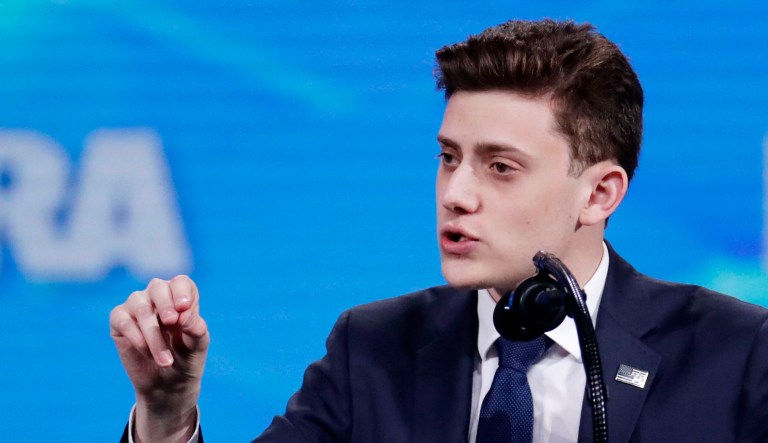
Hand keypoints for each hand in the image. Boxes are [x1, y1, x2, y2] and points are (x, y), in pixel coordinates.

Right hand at [110, 275, 208, 441]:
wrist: (168, 385)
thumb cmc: (186, 359)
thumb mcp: (197, 346)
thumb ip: (196, 328)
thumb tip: (185, 313)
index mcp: (181, 297)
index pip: (181, 283)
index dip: (181, 292)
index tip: (184, 307)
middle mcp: (158, 296)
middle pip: (158, 287)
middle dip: (165, 304)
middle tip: (172, 322)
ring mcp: (137, 306)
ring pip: (141, 307)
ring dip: (153, 334)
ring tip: (166, 360)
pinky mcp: (119, 320)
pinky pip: (123, 320)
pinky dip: (137, 338)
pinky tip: (147, 353)